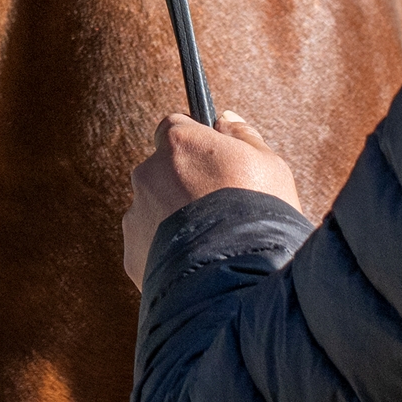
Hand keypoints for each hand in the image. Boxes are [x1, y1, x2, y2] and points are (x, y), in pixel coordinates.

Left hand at [123, 112, 302, 289]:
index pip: (175, 127)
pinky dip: (166, 254)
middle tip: (218, 210)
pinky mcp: (132, 255)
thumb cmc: (261, 217)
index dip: (196, 145)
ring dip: (173, 221)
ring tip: (211, 245)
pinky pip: (148, 246)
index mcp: (178, 142)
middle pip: (162, 170)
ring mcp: (137, 214)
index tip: (213, 163)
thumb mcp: (269, 166)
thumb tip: (224, 119)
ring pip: (154, 209)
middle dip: (182, 184)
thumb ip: (243, 136)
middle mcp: (148, 172)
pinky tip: (197, 267)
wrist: (240, 283)